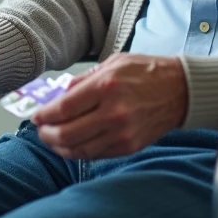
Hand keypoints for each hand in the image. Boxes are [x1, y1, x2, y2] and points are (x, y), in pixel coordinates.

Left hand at [32, 54, 187, 159]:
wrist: (181, 90)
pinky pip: (95, 154)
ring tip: (52, 138)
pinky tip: (71, 144)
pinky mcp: (129, 146)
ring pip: (78, 149)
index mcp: (106, 86)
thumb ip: (84, 79)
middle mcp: (113, 112)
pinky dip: (78, 151)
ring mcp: (122, 133)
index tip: (36, 115)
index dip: (44, 115)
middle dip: (46, 134)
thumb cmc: (146, 72)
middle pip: (66, 133)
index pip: (63, 108)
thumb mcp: (112, 63)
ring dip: (59, 146)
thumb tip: (60, 94)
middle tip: (41, 129)